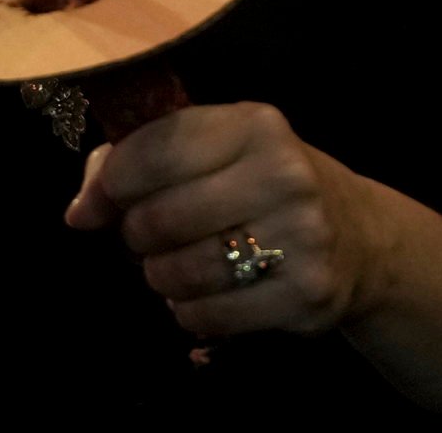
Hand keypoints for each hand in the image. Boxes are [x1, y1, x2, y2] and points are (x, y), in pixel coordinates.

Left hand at [66, 102, 374, 343]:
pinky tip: (203, 295)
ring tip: (175, 267)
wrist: (360, 239)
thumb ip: (144, 160)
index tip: (97, 204)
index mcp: (255, 125)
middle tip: (147, 238)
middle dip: (136, 235)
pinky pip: (207, 315)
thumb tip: (80, 212)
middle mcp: (284, 174)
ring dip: (160, 277)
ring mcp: (301, 237)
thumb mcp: (218, 151)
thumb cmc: (266, 186)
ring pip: (179, 272)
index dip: (110, 182)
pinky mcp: (305, 295)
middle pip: (160, 217)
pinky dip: (188, 311)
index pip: (156, 150)